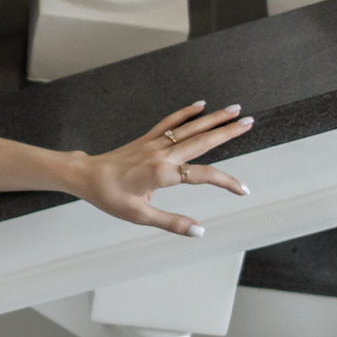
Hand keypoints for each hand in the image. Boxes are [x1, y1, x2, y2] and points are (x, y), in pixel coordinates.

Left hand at [72, 101, 253, 236]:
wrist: (86, 176)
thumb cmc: (110, 197)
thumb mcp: (140, 215)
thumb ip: (172, 222)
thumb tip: (199, 231)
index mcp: (162, 174)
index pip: (203, 175)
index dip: (226, 182)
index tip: (243, 190)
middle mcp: (162, 154)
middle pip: (202, 140)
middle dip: (228, 131)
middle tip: (250, 122)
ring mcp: (155, 143)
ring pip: (190, 127)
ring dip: (214, 118)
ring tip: (235, 109)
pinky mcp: (147, 138)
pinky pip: (171, 122)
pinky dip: (186, 113)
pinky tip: (201, 105)